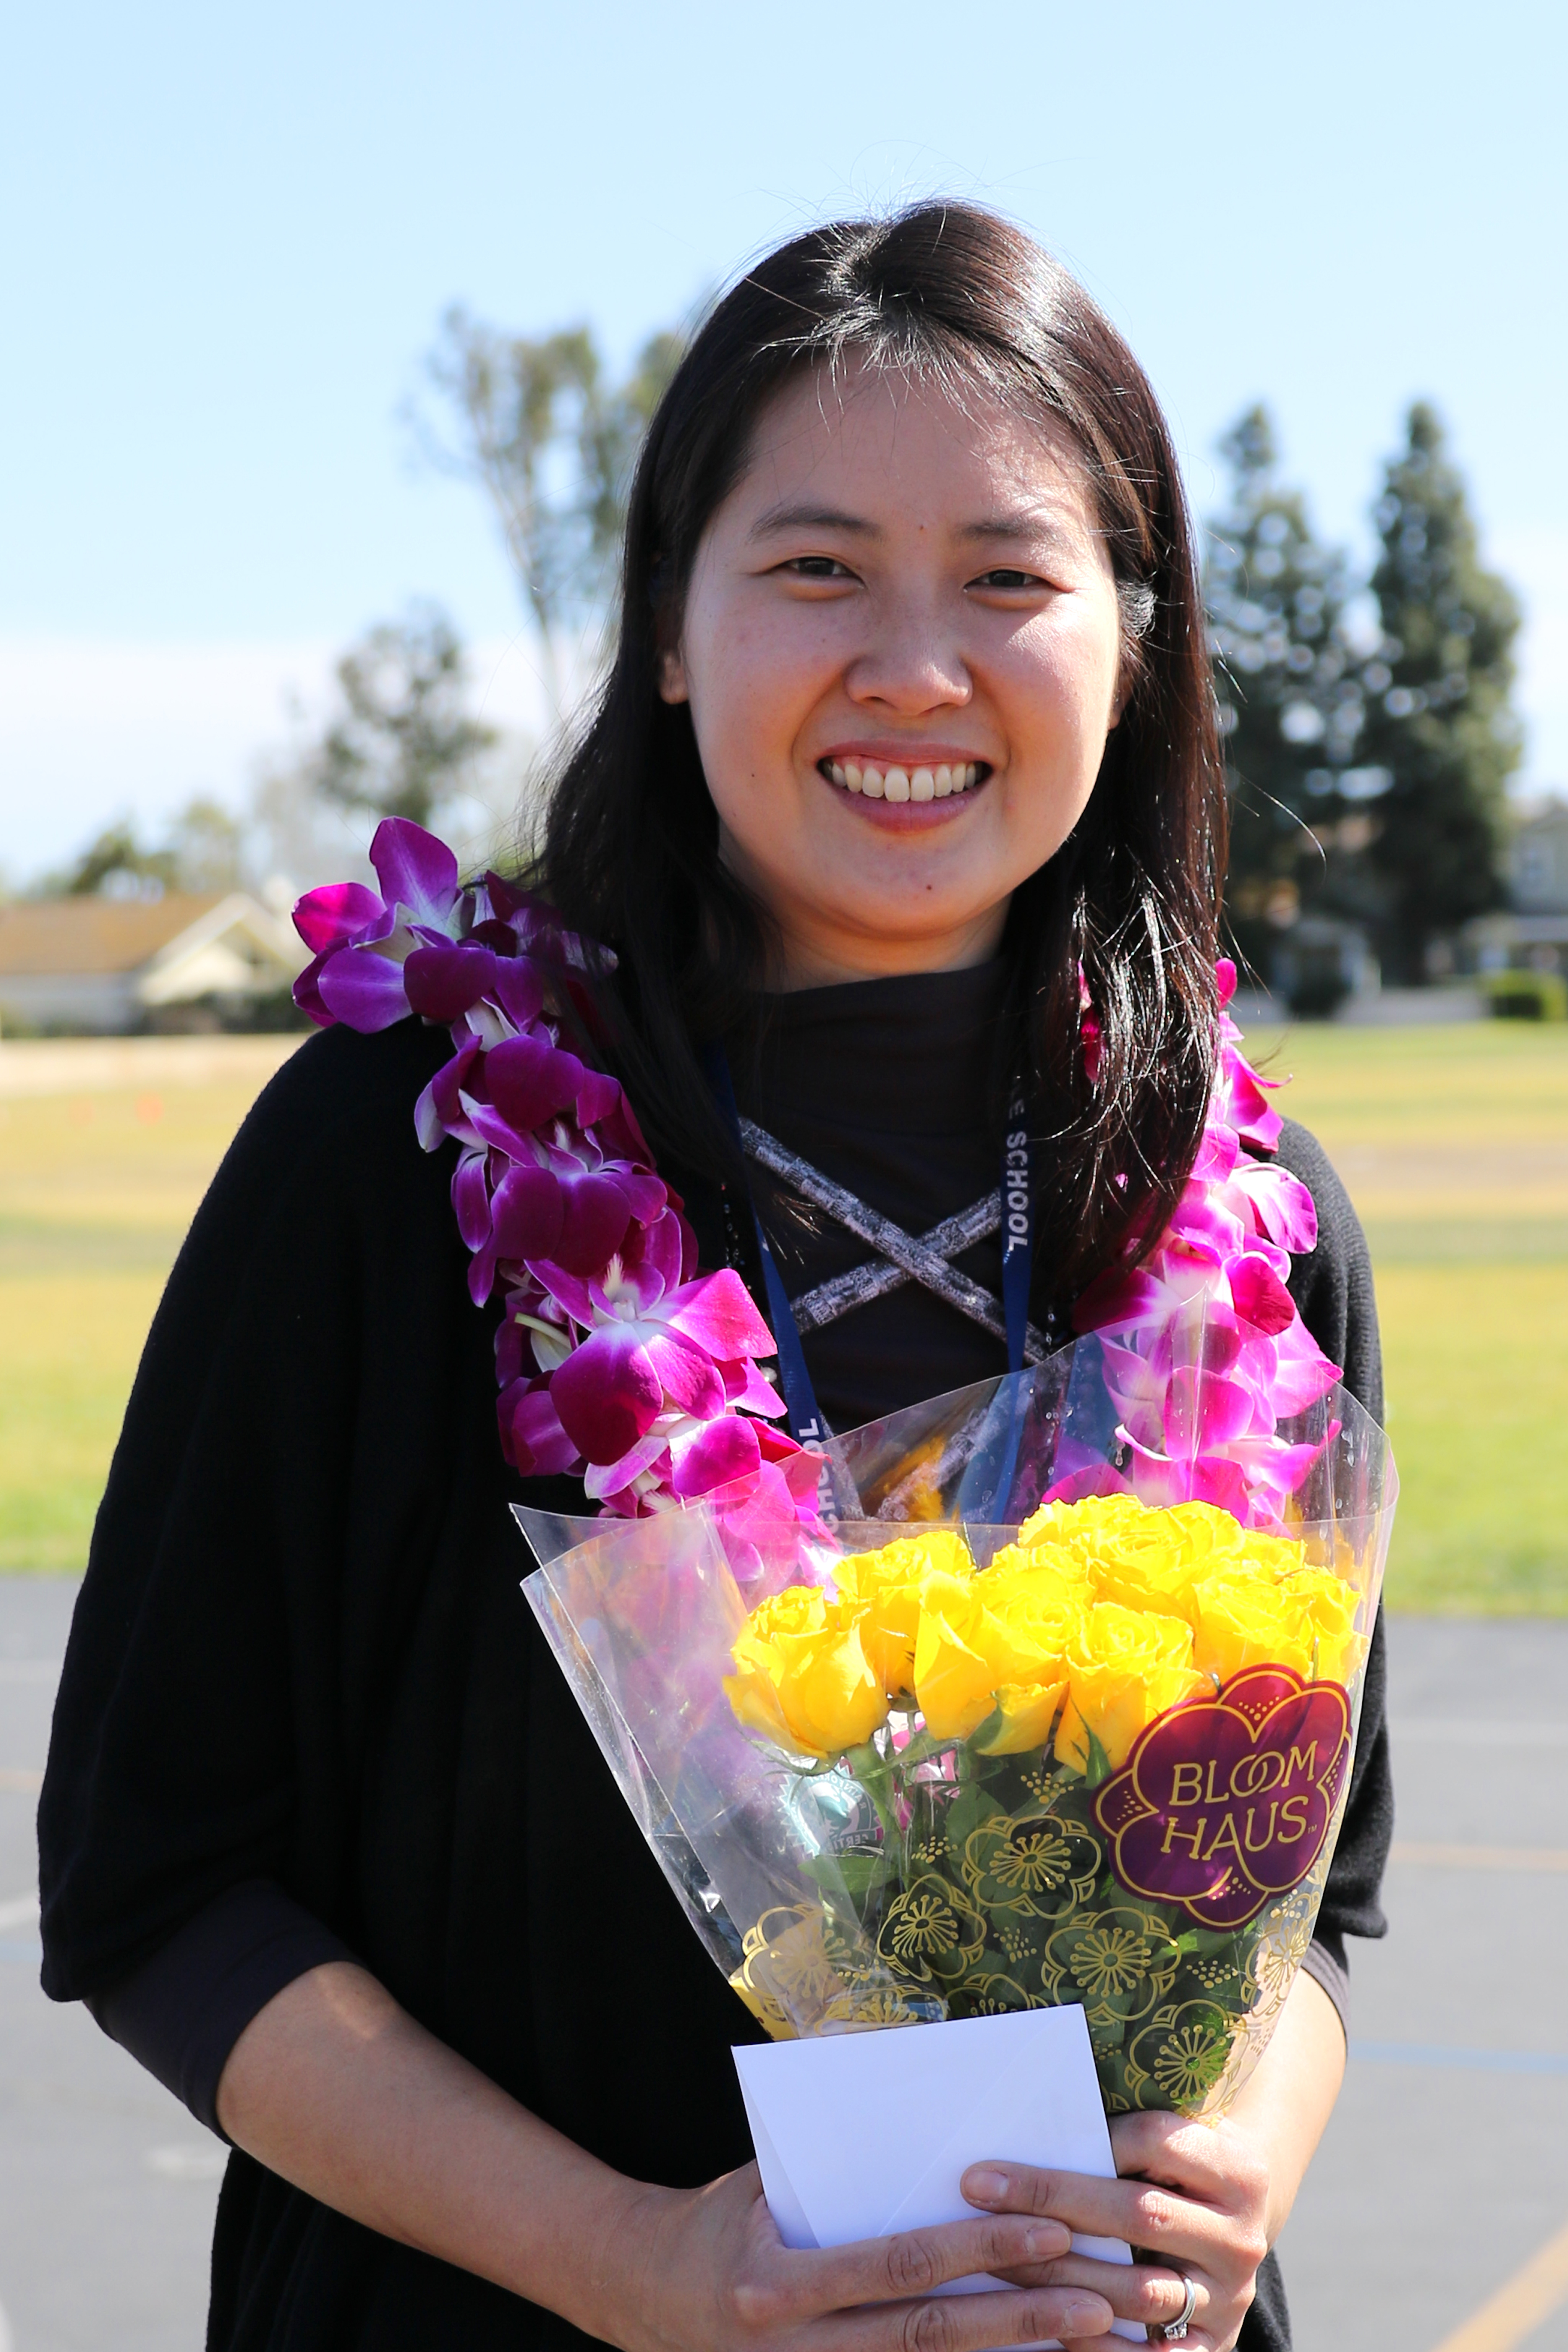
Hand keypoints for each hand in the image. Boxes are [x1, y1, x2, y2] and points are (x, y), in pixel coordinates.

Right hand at [594, 2156, 1122, 2351]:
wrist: (643, 2296)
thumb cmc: (717, 2219)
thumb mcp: (765, 2179)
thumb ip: (838, 2163)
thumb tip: (912, 2104)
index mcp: (782, 2283)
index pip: (901, 2264)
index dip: (978, 2248)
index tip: (1051, 2228)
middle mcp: (800, 2348)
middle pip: (932, 2337)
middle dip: (1024, 2319)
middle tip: (1105, 2302)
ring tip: (1095, 2341)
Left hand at [960, 2112, 1271, 2351]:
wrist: (1230, 2240)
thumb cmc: (1177, 2177)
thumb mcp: (1172, 2148)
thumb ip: (1122, 2135)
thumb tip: (1024, 2122)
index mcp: (1238, 2173)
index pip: (1157, 2141)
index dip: (1092, 2138)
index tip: (1032, 2137)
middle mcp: (1241, 2238)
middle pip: (1139, 2213)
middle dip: (1052, 2201)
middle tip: (979, 2189)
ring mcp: (1229, 2299)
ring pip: (1137, 2289)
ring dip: (1059, 2276)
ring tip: (995, 2260)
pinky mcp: (1212, 2347)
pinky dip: (1099, 2346)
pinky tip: (1046, 2328)